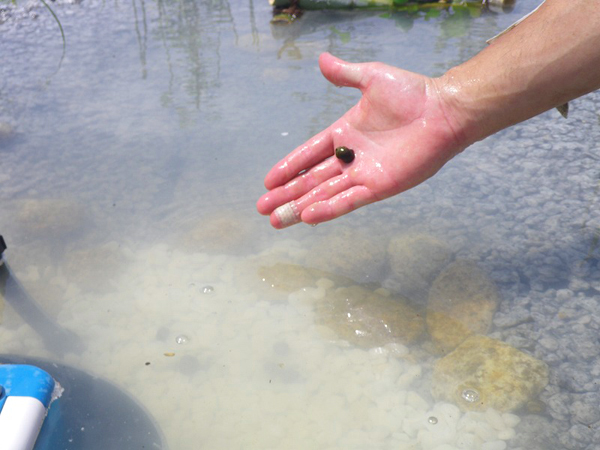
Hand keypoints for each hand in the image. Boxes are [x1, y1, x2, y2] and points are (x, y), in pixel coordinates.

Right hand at [256, 52, 464, 228]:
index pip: (309, 154)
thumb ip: (345, 74)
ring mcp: (363, 174)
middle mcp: (350, 157)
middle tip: (263, 209)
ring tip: (277, 220)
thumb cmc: (412, 93)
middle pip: (311, 180)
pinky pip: (348, 200)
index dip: (289, 167)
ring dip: (300, 208)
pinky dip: (328, 209)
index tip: (268, 181)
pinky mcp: (379, 186)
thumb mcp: (371, 78)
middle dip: (287, 195)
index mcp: (344, 133)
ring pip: (324, 194)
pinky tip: (307, 217)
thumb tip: (322, 59)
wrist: (443, 111)